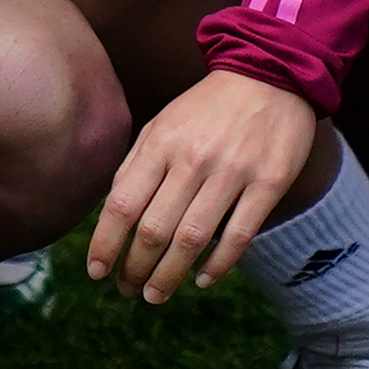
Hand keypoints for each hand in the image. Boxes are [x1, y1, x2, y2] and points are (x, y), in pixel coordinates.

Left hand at [90, 71, 327, 302]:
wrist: (271, 73)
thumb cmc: (208, 107)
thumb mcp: (163, 123)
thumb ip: (138, 164)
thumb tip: (113, 214)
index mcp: (161, 142)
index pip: (123, 203)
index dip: (106, 243)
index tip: (97, 271)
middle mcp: (193, 158)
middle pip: (154, 229)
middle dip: (135, 268)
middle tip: (128, 290)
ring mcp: (233, 171)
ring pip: (192, 238)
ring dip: (169, 276)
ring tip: (155, 295)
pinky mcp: (269, 183)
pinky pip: (238, 235)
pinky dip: (218, 265)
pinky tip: (202, 280)